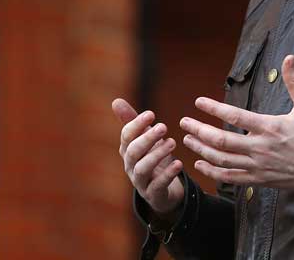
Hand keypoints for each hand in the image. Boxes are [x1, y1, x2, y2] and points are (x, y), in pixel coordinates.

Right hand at [112, 98, 184, 218]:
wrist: (161, 189)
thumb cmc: (151, 157)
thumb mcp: (144, 138)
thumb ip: (133, 121)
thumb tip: (115, 101)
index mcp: (127, 149)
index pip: (126, 136)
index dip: (137, 124)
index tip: (151, 113)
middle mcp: (130, 165)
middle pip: (133, 152)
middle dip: (147, 138)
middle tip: (164, 126)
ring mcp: (140, 181)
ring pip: (143, 168)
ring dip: (157, 154)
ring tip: (172, 142)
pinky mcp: (153, 193)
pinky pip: (158, 185)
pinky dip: (168, 174)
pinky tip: (178, 163)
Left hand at [180, 54, 293, 193]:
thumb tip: (289, 58)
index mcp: (271, 127)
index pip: (234, 117)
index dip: (213, 109)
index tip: (198, 101)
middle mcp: (260, 148)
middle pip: (221, 141)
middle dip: (198, 130)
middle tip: (183, 122)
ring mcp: (258, 167)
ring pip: (221, 160)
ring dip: (201, 150)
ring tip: (187, 140)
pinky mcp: (259, 180)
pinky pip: (230, 178)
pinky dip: (212, 172)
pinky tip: (201, 164)